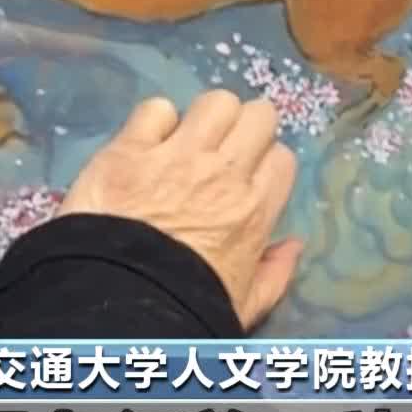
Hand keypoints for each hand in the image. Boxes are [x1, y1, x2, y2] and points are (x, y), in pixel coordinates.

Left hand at [61, 91, 302, 328]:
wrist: (116, 304)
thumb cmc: (184, 309)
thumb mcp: (243, 306)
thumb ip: (275, 275)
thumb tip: (295, 245)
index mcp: (253, 210)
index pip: (282, 158)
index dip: (266, 164)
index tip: (248, 178)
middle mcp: (223, 173)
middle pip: (257, 116)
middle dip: (245, 128)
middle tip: (223, 150)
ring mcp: (176, 156)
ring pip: (215, 102)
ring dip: (206, 117)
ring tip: (188, 139)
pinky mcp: (129, 149)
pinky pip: (156, 109)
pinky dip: (155, 122)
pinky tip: (146, 144)